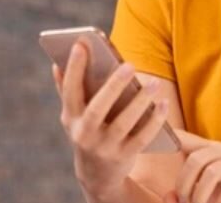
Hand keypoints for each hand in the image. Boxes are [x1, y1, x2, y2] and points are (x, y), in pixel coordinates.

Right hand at [51, 40, 170, 198]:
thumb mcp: (73, 115)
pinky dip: (154, 121)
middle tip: (130, 65)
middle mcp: (85, 134)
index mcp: (71, 118)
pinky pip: (142, 137)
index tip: (81, 44)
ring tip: (155, 83)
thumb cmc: (86, 132)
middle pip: (98, 109)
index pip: (70, 91)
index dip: (74, 68)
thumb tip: (56, 64)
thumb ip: (66, 90)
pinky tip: (163, 103)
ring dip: (140, 102)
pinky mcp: (124, 156)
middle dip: (113, 86)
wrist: (97, 175)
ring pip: (124, 124)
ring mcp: (105, 147)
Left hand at [163, 130, 220, 202]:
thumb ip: (190, 194)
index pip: (190, 141)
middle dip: (185, 183)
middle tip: (185, 202)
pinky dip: (219, 202)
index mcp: (217, 150)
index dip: (172, 138)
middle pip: (197, 159)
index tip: (154, 138)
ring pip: (212, 172)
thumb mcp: (211, 195)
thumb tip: (169, 195)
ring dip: (200, 195)